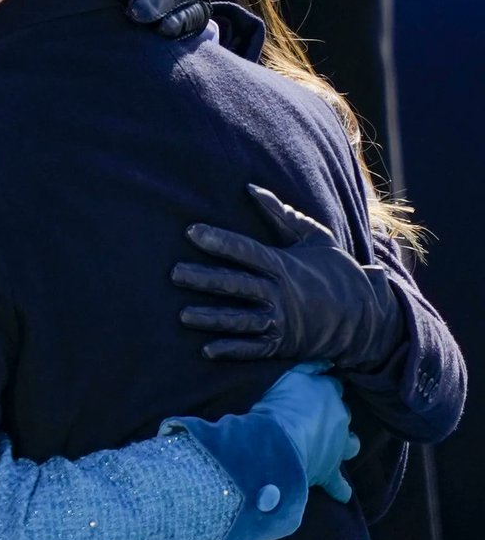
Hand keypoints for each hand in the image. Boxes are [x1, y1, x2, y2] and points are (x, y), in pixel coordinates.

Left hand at [173, 184, 404, 368]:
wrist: (366, 317)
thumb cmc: (336, 271)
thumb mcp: (315, 238)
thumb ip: (281, 214)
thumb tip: (250, 188)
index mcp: (283, 265)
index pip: (245, 251)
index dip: (218, 241)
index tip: (192, 231)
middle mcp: (278, 294)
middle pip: (235, 285)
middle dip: (203, 279)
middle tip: (174, 273)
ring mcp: (279, 321)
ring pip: (238, 319)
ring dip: (210, 318)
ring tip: (183, 315)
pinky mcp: (281, 344)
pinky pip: (252, 348)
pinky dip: (231, 350)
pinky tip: (207, 350)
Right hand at [249, 363, 358, 502]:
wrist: (278, 442)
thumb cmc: (279, 406)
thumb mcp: (290, 376)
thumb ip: (309, 368)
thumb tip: (327, 363)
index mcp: (329, 393)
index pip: (334, 386)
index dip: (325, 388)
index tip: (317, 389)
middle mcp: (340, 418)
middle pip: (343, 413)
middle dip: (335, 414)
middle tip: (317, 416)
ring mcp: (338, 447)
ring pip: (351, 444)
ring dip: (345, 444)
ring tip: (336, 446)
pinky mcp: (329, 472)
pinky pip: (339, 485)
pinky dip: (340, 489)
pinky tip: (342, 494)